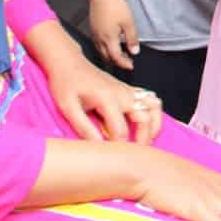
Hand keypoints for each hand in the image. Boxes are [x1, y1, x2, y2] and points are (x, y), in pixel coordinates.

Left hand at [45, 55, 161, 143]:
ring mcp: (127, 89)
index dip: (119, 147)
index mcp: (107, 98)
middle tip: (135, 154)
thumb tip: (98, 147)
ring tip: (146, 139)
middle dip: (143, 139)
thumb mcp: (67, 107)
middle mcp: (122, 93)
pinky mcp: (128, 88)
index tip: (114, 158)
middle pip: (145, 118)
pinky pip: (150, 98)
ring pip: (154, 107)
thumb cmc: (65, 83)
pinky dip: (153, 112)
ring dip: (154, 124)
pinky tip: (145, 123)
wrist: (68, 62)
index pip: (121, 130)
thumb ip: (83, 127)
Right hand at [89, 0, 138, 70]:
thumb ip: (132, 39)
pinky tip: (112, 43)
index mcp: (109, 39)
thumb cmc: (115, 5)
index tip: (131, 66)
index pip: (116, 58)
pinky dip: (105, 48)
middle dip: (117, 62)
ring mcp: (94, 34)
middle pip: (106, 57)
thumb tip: (134, 52)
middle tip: (127, 61)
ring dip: (110, 55)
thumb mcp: (128, 22)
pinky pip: (98, 44)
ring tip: (121, 53)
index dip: (124, 64)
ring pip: (101, 51)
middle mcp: (99, 39)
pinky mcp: (93, 28)